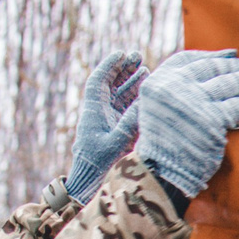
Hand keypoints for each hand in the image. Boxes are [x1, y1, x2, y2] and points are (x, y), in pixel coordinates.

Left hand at [65, 51, 144, 203]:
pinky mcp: (117, 132)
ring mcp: (109, 122)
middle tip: (137, 56)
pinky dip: (136, 99)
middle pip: (110, 85)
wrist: (91, 185)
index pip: (99, 81)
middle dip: (123, 70)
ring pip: (119, 96)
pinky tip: (147, 94)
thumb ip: (130, 122)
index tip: (122, 53)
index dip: (111, 65)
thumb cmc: (100, 165)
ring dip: (131, 83)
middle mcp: (100, 113)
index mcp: (93, 111)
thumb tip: (145, 103)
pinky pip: (126, 110)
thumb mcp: (116, 142)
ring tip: (145, 70)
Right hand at [134, 49, 238, 200]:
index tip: (232, 53)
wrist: (162, 171)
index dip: (213, 55)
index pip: (190, 59)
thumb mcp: (158, 107)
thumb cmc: (165, 143)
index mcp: (158, 80)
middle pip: (213, 69)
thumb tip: (209, 69)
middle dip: (237, 66)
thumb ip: (176, 89)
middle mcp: (174, 86)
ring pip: (229, 84)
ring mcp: (193, 101)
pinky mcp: (212, 119)